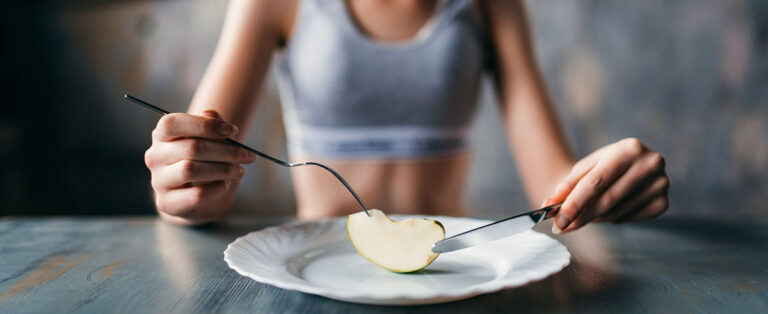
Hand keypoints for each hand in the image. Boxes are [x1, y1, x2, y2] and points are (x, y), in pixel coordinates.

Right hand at [144, 110, 256, 223]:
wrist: (201, 198)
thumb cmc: (207, 162)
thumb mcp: (214, 140)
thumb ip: (212, 124)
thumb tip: (210, 113)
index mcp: (162, 135)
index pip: (172, 123)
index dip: (206, 125)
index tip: (233, 130)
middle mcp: (155, 156)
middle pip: (191, 148)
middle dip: (226, 151)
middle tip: (248, 156)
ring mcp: (158, 181)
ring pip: (190, 170)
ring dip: (223, 169)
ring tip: (239, 171)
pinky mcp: (166, 203)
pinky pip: (196, 194)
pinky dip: (217, 188)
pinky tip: (225, 184)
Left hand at [544, 138, 668, 232]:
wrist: (627, 166)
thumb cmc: (603, 167)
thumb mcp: (584, 169)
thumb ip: (566, 186)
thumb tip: (548, 205)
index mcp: (630, 148)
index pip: (596, 182)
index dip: (575, 203)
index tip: (558, 219)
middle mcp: (651, 164)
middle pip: (607, 199)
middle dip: (581, 216)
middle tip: (561, 227)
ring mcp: (661, 184)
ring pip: (616, 212)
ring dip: (596, 217)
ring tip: (587, 212)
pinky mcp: (663, 203)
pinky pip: (629, 219)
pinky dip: (613, 218)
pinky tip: (611, 208)